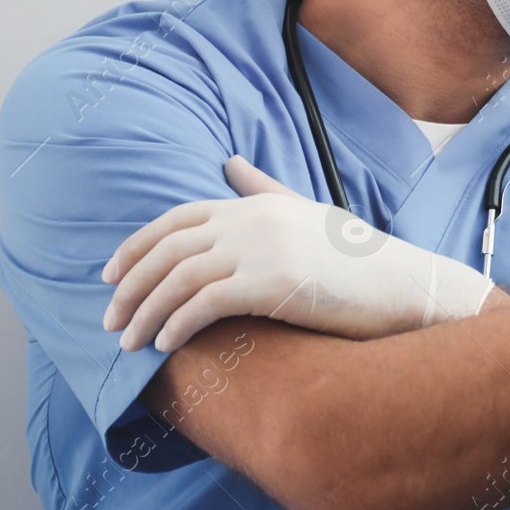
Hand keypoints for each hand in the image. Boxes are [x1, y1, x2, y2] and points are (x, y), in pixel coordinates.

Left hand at [102, 156, 494, 350]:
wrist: (400, 285)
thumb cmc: (354, 258)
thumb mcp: (305, 213)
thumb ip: (263, 190)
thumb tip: (230, 163)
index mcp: (254, 205)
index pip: (175, 218)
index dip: (135, 246)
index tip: (110, 277)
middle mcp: (252, 220)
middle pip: (168, 249)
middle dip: (130, 285)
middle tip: (110, 320)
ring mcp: (262, 249)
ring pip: (180, 279)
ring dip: (146, 312)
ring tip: (129, 343)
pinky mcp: (273, 283)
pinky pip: (206, 304)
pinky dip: (178, 324)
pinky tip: (166, 345)